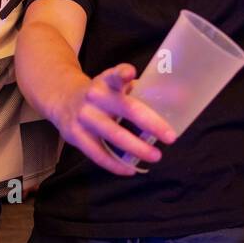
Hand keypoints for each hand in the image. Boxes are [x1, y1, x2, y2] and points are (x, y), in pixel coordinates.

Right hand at [52, 64, 176, 176]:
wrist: (63, 99)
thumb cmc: (102, 94)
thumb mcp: (117, 85)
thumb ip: (143, 91)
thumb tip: (181, 98)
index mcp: (107, 81)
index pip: (114, 75)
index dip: (122, 74)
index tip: (129, 73)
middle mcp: (95, 97)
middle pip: (126, 110)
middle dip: (150, 124)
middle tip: (170, 136)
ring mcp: (84, 117)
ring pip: (114, 135)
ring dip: (137, 148)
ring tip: (155, 155)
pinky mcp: (76, 135)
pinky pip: (98, 153)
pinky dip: (115, 164)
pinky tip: (130, 169)